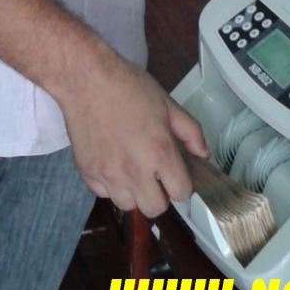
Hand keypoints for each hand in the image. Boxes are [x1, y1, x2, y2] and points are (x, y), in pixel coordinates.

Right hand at [56, 57, 208, 217]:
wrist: (86, 80)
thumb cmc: (128, 87)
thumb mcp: (168, 104)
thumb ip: (191, 132)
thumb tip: (203, 155)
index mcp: (160, 153)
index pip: (181, 193)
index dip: (182, 185)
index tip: (176, 176)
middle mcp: (135, 170)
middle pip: (154, 209)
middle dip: (160, 196)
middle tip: (156, 177)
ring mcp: (109, 174)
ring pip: (128, 205)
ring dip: (134, 193)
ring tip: (132, 171)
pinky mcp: (88, 173)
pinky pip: (104, 194)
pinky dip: (110, 185)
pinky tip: (113, 164)